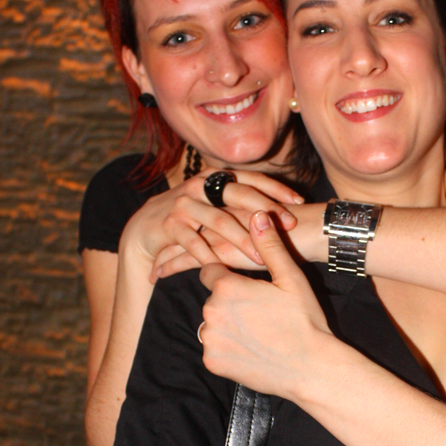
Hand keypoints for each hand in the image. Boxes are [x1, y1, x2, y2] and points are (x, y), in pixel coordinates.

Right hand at [121, 168, 303, 280]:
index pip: (252, 179)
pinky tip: (222, 267)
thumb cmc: (189, 221)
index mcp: (216, 178)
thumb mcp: (215, 208)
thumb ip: (239, 206)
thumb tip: (280, 213)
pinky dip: (207, 254)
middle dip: (267, 211)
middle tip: (290, 226)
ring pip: (220, 221)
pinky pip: (192, 241)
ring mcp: (185, 203)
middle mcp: (202, 186)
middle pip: (240, 195)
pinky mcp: (169, 224)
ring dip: (243, 240)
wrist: (144, 229)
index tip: (300, 202)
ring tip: (261, 258)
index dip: (277, 189)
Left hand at [199, 211, 331, 398]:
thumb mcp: (290, 278)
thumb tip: (258, 214)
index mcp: (226, 286)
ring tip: (257, 331)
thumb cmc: (305, 320)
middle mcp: (210, 311)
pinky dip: (227, 349)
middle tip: (259, 313)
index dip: (228, 277)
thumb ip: (269, 245)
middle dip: (229, 302)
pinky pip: (213, 349)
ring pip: (211, 324)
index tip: (246, 286)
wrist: (311, 368)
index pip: (210, 270)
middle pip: (211, 299)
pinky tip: (252, 348)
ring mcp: (210, 339)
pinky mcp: (213, 362)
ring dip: (226, 325)